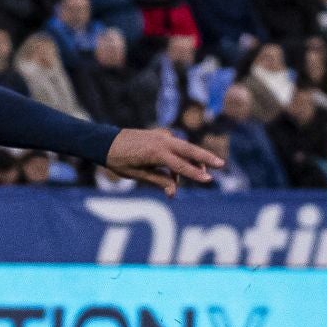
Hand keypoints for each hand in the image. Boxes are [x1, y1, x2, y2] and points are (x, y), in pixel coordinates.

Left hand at [104, 127, 221, 195]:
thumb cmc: (119, 160)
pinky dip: (181, 156)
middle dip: (206, 158)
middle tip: (221, 165)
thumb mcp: (137, 174)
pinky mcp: (161, 134)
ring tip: (203, 172)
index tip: (208, 180)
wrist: (105, 141)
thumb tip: (174, 192)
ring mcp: (162, 135)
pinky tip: (178, 171)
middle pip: (190, 150)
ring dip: (194, 159)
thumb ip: (158, 181)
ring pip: (185, 147)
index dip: (195, 174)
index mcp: (156, 152)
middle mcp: (162, 141)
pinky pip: (176, 146)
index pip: (180, 165)